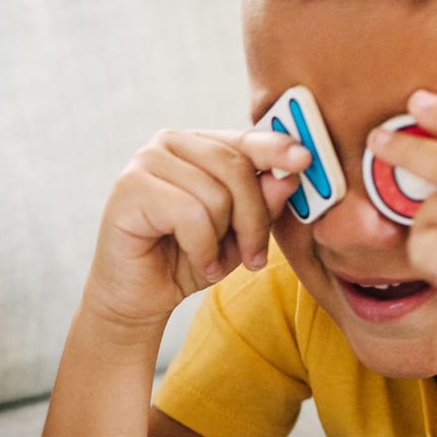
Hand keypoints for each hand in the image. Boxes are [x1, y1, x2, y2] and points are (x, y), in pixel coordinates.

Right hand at [85, 128, 309, 329]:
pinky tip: (195, 262)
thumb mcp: (237, 235)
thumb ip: (262, 205)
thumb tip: (289, 176)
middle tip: (254, 258)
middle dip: (254, 220)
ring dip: (221, 241)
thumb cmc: (186, 260)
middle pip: (236, 167)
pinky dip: (201, 248)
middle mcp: (169, 143)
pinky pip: (191, 214)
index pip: (244, 139)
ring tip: (209, 261)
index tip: (306, 160)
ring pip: (215, 194)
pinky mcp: (130, 188)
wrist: (138, 298)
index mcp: (197, 145)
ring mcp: (146, 161)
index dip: (276, 147)